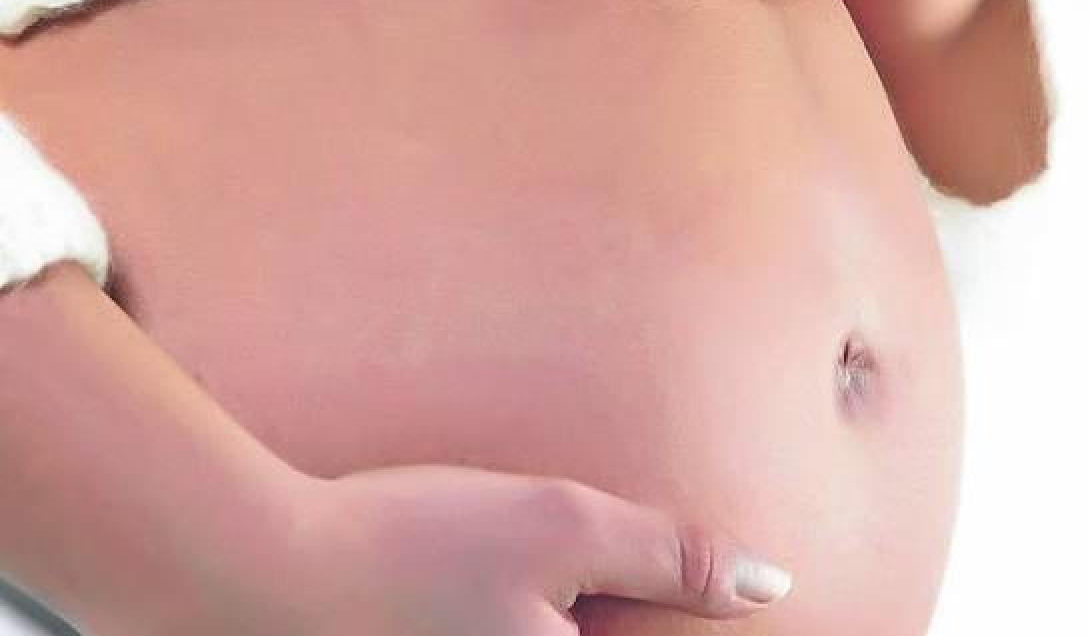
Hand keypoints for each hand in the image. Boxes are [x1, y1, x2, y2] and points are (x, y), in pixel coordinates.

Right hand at [267, 465, 793, 634]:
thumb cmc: (413, 544)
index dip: (687, 621)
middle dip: (626, 610)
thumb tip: (770, 584)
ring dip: (576, 610)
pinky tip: (489, 586)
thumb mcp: (561, 526)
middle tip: (584, 574)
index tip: (692, 602)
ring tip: (534, 573)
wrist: (257, 574)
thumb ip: (670, 557)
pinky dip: (533, 617)